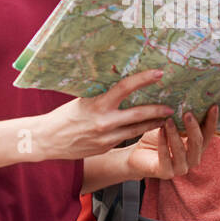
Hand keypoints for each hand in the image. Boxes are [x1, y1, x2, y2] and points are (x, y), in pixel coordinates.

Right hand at [33, 69, 173, 160]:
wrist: (48, 140)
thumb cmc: (64, 116)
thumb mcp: (82, 100)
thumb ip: (102, 96)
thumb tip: (121, 84)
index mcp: (97, 105)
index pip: (125, 88)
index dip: (143, 79)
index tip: (159, 73)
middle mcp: (104, 122)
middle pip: (139, 114)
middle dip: (158, 110)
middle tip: (172, 106)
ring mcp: (107, 137)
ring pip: (137, 129)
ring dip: (153, 123)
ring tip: (166, 118)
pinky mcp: (106, 147)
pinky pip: (126, 137)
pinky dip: (138, 131)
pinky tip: (146, 127)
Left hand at [125, 104, 218, 180]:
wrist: (138, 155)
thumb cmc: (157, 138)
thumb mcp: (172, 125)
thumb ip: (183, 118)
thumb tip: (191, 97)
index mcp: (197, 147)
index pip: (208, 134)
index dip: (212, 121)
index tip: (213, 106)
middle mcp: (192, 159)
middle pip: (198, 143)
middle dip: (193, 128)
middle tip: (188, 113)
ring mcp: (180, 168)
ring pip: (181, 151)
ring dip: (175, 135)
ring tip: (169, 120)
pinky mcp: (166, 173)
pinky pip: (165, 157)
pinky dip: (163, 143)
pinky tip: (160, 131)